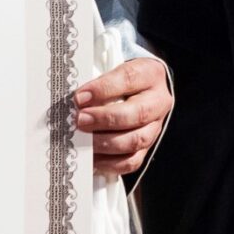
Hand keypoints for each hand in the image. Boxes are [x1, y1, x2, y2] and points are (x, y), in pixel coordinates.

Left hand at [76, 57, 171, 178]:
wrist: (142, 90)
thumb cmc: (124, 80)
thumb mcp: (114, 70)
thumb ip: (98, 83)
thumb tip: (76, 102)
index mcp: (150, 74)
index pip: (129, 79)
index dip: (103, 89)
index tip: (80, 97)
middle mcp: (157, 101)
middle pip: (137, 113)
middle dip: (104, 119)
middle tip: (80, 120)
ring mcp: (155, 127)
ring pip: (136, 140)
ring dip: (105, 142)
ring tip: (84, 139)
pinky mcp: (147, 148)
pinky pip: (132, 161)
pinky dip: (110, 163)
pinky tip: (92, 157)